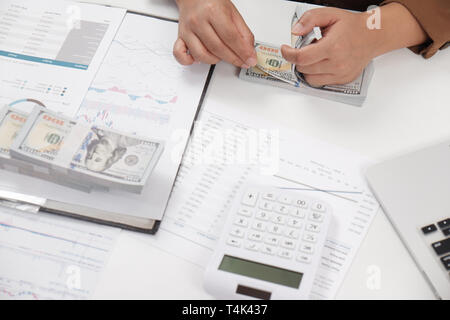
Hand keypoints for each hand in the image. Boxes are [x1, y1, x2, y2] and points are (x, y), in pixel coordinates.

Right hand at [173, 0, 256, 67]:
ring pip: (201, 55)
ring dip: (215, 60)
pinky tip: (199, 59)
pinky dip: (189, 61)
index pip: (231, 37)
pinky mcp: (180, 37)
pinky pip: (180, 55)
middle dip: (233, 59)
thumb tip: (249, 51)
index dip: (242, 52)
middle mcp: (198, 21)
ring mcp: (188, 30)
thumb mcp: (232, 12)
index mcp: (213, 11)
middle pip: (218, 48)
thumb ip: (243, 32)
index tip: (250, 60)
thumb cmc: (212, 2)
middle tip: (242, 62)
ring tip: (223, 56)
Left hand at [281, 4, 426, 86]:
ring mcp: (341, 74)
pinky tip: (323, 62)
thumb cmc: (352, 26)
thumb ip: (309, 19)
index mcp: (333, 46)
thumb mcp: (329, 14)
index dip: (289, 54)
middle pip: (304, 68)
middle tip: (309, 46)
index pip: (302, 57)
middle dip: (300, 57)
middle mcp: (338, 63)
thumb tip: (295, 32)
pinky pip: (319, 82)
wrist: (373, 36)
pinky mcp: (342, 80)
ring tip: (317, 55)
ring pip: (309, 78)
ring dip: (307, 67)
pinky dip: (316, 74)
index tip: (285, 49)